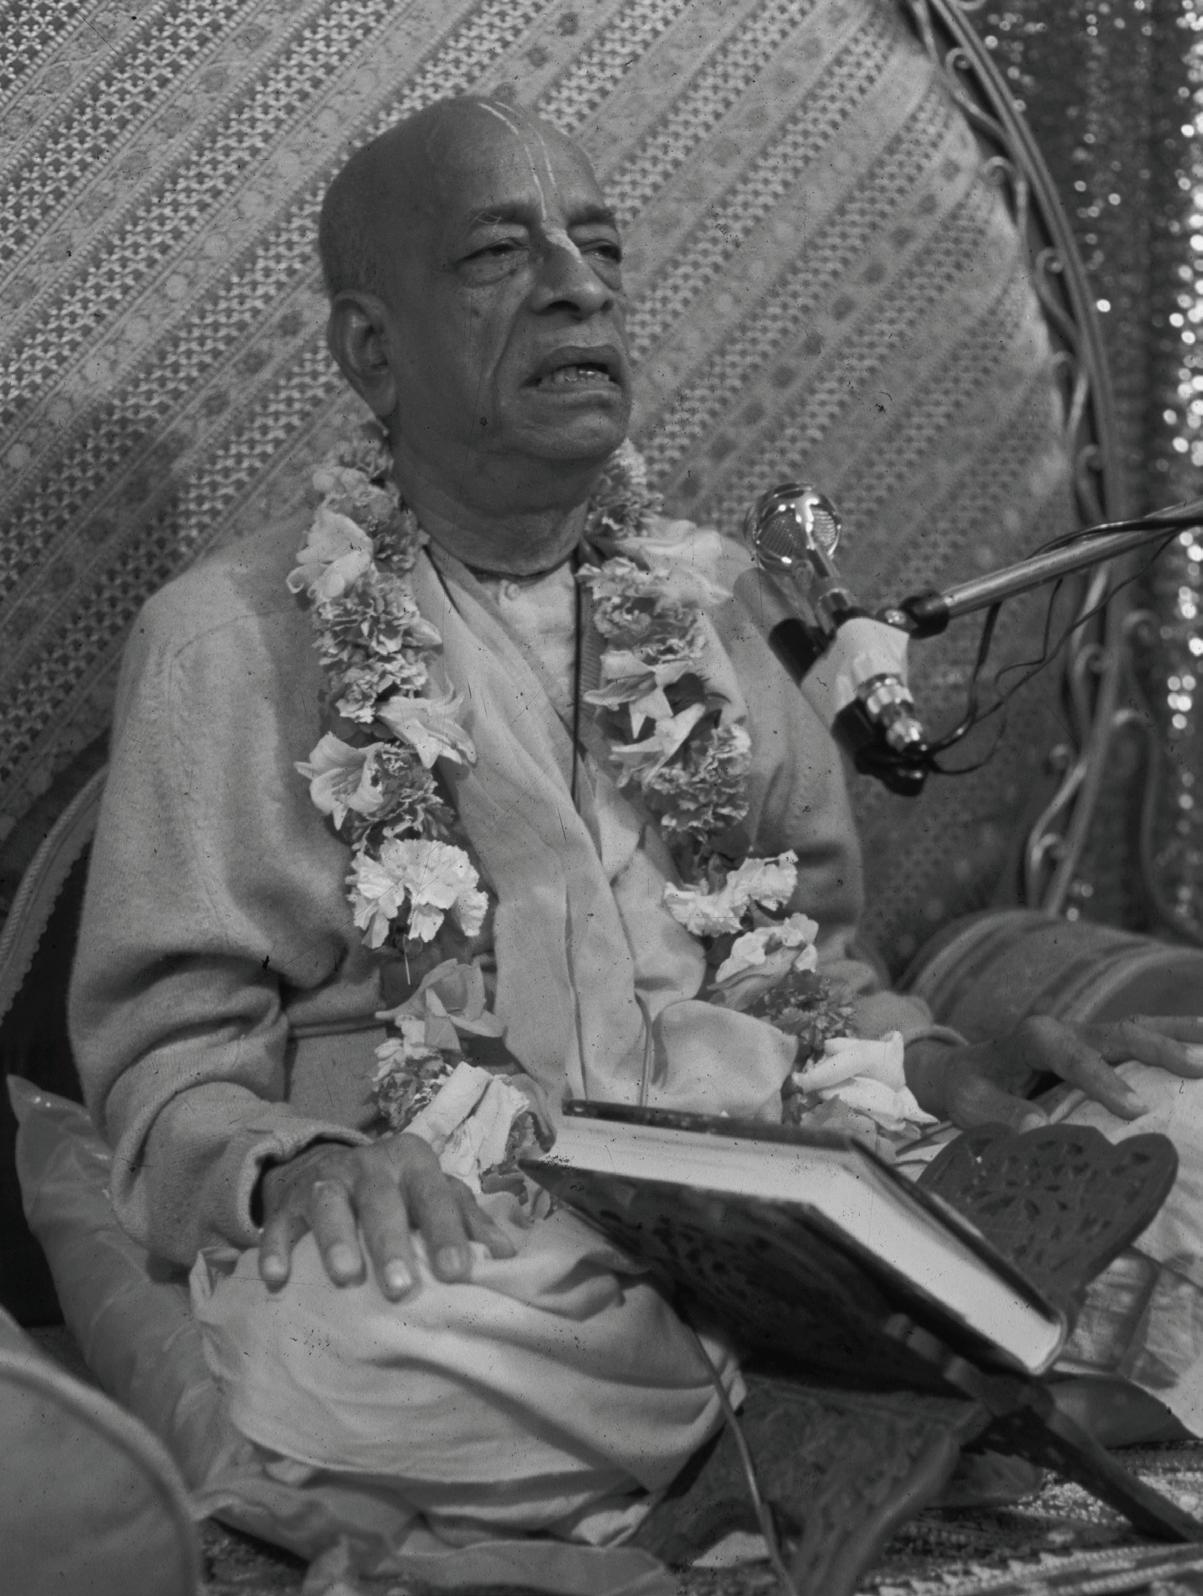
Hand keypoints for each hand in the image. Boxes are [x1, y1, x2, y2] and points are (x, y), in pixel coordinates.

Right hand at [257, 1133, 516, 1298]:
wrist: (328, 1165)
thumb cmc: (398, 1190)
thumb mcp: (434, 1192)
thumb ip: (469, 1219)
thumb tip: (507, 1254)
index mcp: (413, 1161)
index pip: (434, 1195)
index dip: (446, 1232)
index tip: (457, 1272)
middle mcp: (369, 1165)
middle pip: (382, 1201)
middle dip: (392, 1243)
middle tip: (402, 1288)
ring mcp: (326, 1180)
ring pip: (329, 1204)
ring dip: (337, 1240)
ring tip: (346, 1278)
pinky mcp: (287, 1202)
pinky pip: (279, 1223)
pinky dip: (276, 1248)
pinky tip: (277, 1278)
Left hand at [905, 1013, 1202, 1131]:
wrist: (967, 1068)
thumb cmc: (970, 1088)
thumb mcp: (970, 1104)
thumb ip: (1001, 1114)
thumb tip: (1036, 1127)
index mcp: (1032, 1039)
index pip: (1071, 1056)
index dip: (1102, 1080)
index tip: (1134, 1109)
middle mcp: (1065, 1029)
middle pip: (1117, 1033)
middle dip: (1158, 1049)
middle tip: (1198, 1068)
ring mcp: (1087, 1034)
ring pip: (1138, 1027)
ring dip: (1179, 1033)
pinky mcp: (1101, 1045)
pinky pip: (1142, 1037)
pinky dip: (1175, 1036)